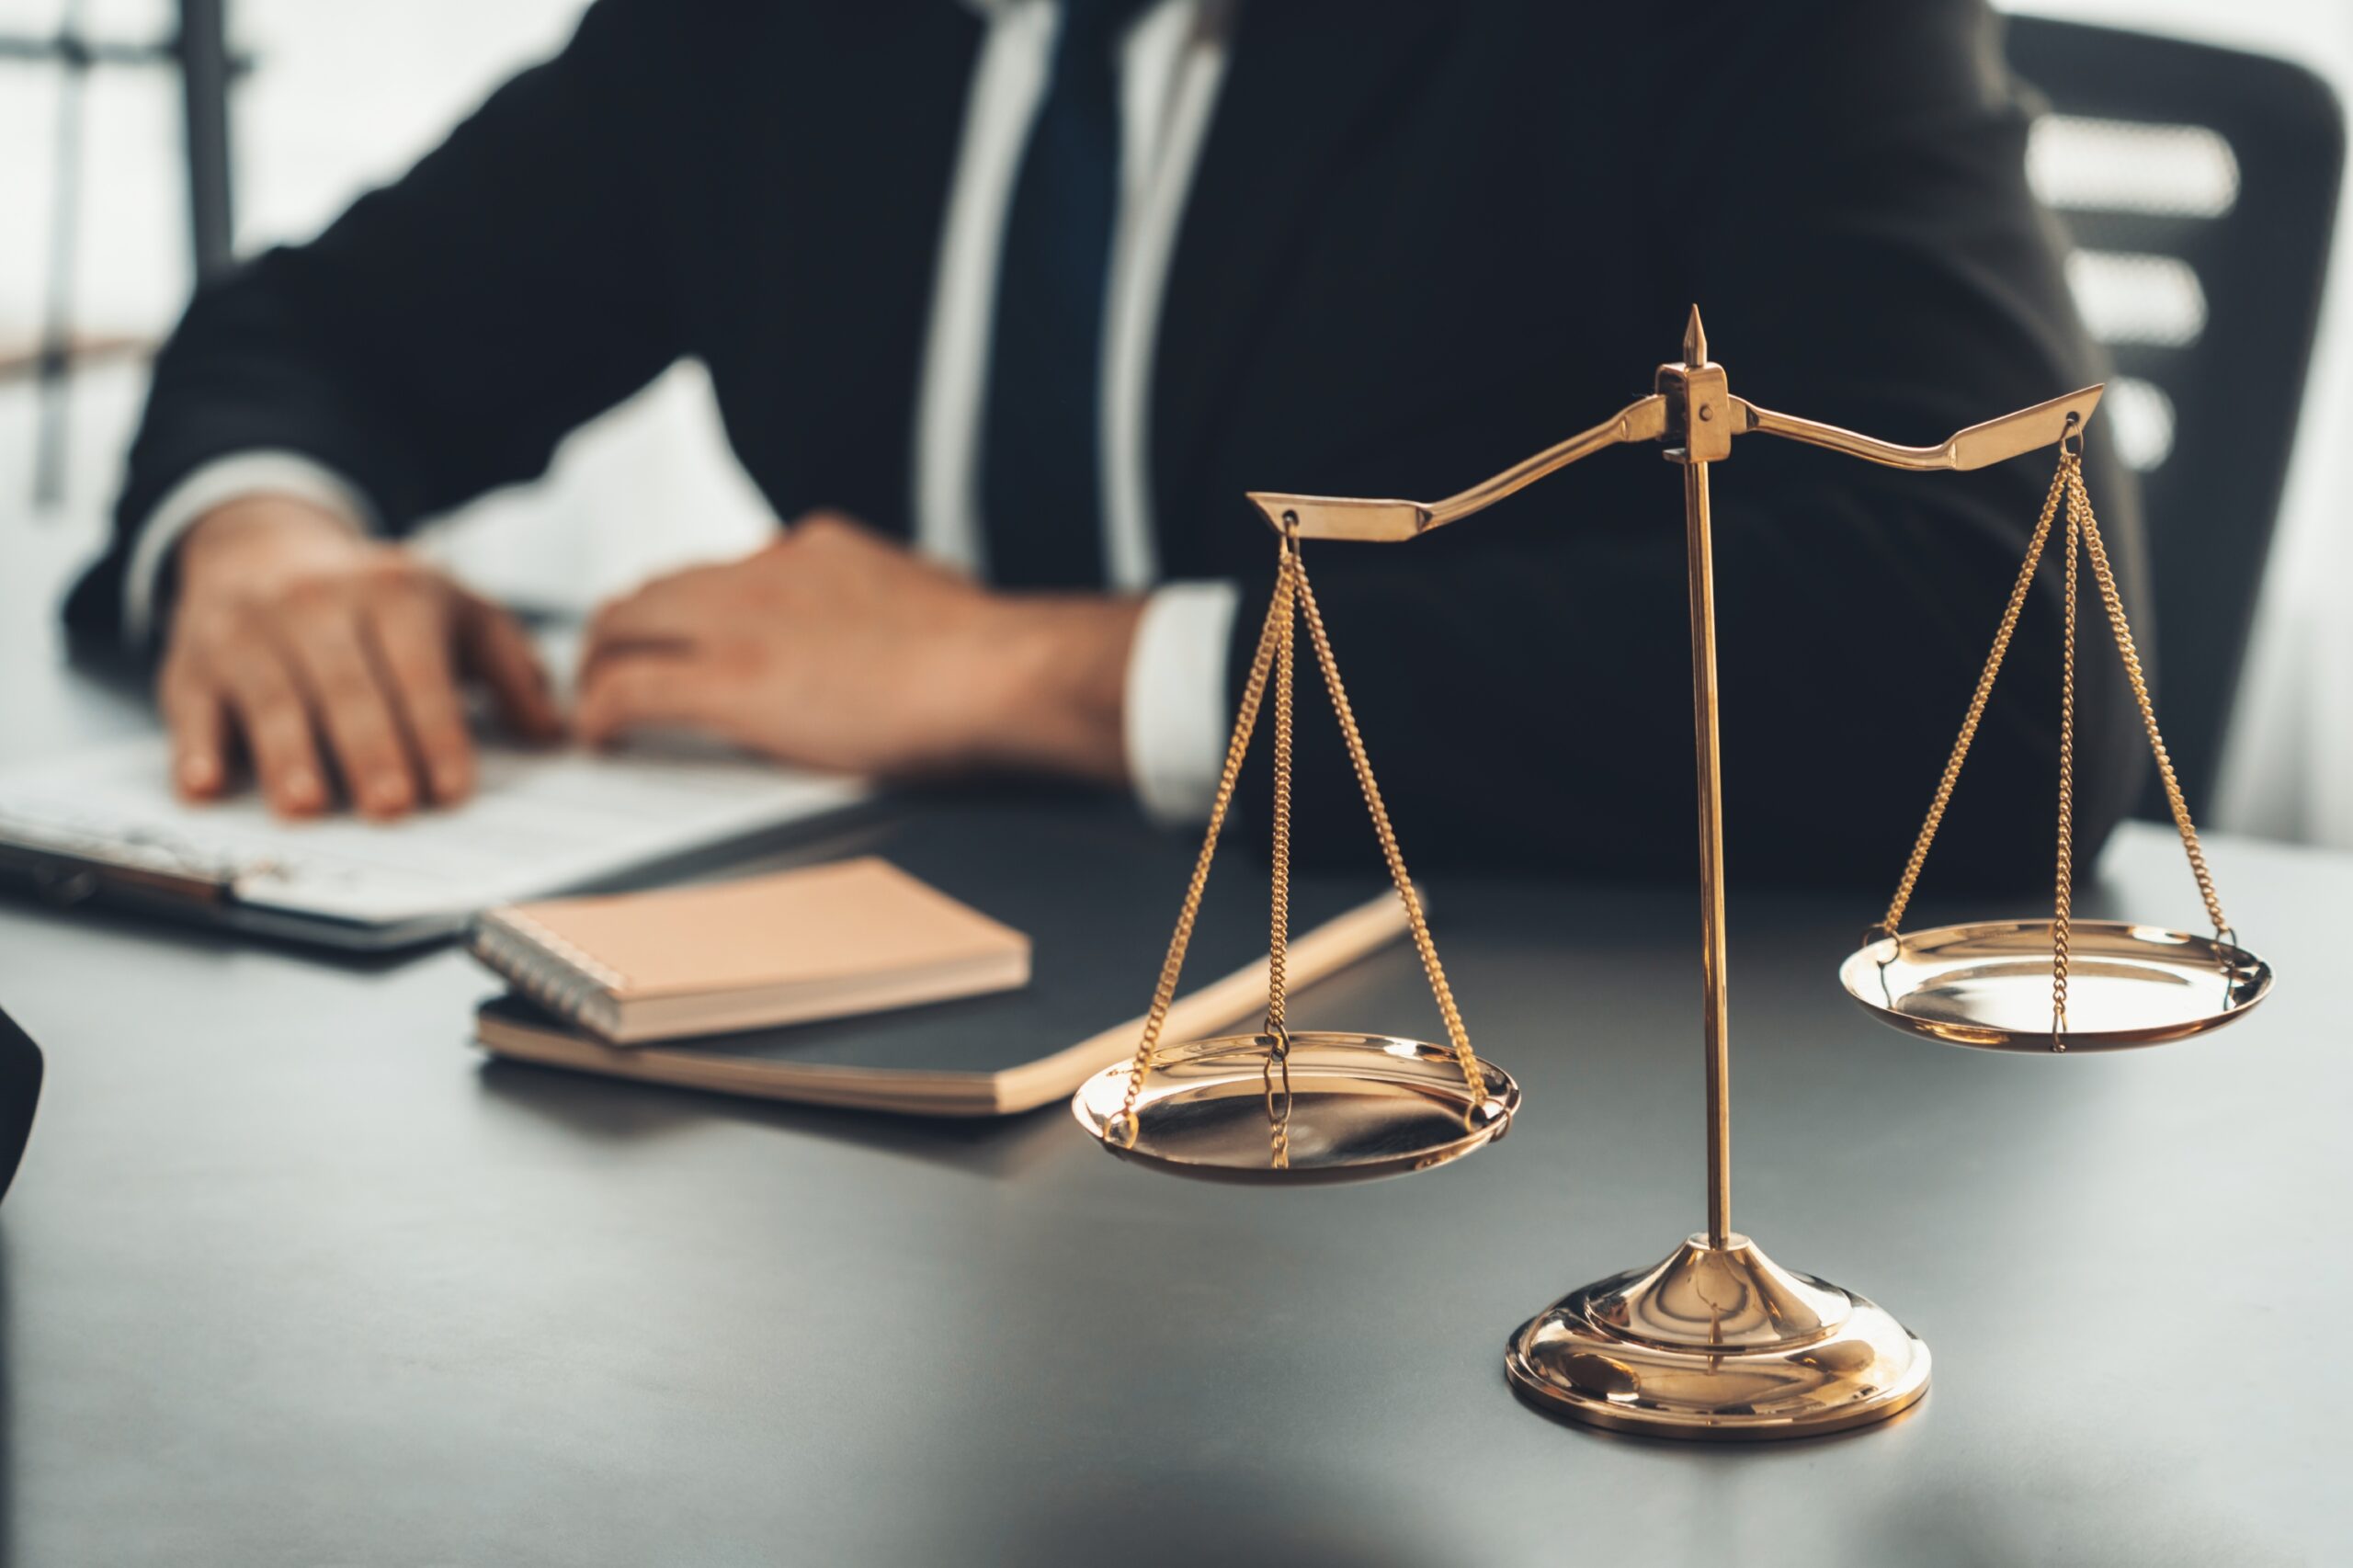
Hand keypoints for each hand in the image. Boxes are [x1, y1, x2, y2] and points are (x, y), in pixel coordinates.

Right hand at [160, 495, 561, 817]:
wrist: (261, 544)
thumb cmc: (378, 599)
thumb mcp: (456, 611)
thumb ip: (510, 669)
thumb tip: (554, 733)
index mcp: (395, 593)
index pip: (420, 673)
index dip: (437, 733)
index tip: (453, 789)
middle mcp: (317, 605)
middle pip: (349, 689)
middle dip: (371, 749)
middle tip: (391, 807)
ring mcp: (250, 631)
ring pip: (273, 698)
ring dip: (288, 754)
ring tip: (307, 805)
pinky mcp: (193, 660)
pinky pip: (193, 705)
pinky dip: (196, 746)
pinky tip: (206, 785)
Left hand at [578, 512, 1142, 781]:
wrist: (996, 669)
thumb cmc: (988, 652)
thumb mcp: (930, 592)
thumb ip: (891, 592)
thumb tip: (904, 604)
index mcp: (816, 549)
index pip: (726, 567)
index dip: (692, 609)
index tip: (688, 639)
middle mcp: (765, 571)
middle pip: (655, 586)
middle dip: (624, 630)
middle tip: (613, 671)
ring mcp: (742, 622)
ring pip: (624, 623)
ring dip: (601, 663)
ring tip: (597, 703)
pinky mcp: (731, 681)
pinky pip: (630, 689)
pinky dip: (599, 711)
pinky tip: (599, 737)